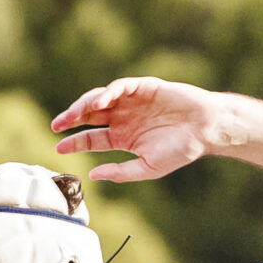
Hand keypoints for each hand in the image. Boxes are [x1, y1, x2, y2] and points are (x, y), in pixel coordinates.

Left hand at [53, 78, 249, 182]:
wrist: (205, 130)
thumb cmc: (180, 150)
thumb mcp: (147, 168)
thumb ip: (120, 172)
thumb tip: (93, 175)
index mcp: (123, 137)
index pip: (93, 138)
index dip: (75, 142)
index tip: (59, 147)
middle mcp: (124, 118)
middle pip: (90, 116)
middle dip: (72, 119)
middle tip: (56, 126)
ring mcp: (132, 102)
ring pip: (100, 100)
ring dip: (85, 105)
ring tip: (73, 114)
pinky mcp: (143, 87)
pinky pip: (120, 87)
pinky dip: (108, 92)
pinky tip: (99, 102)